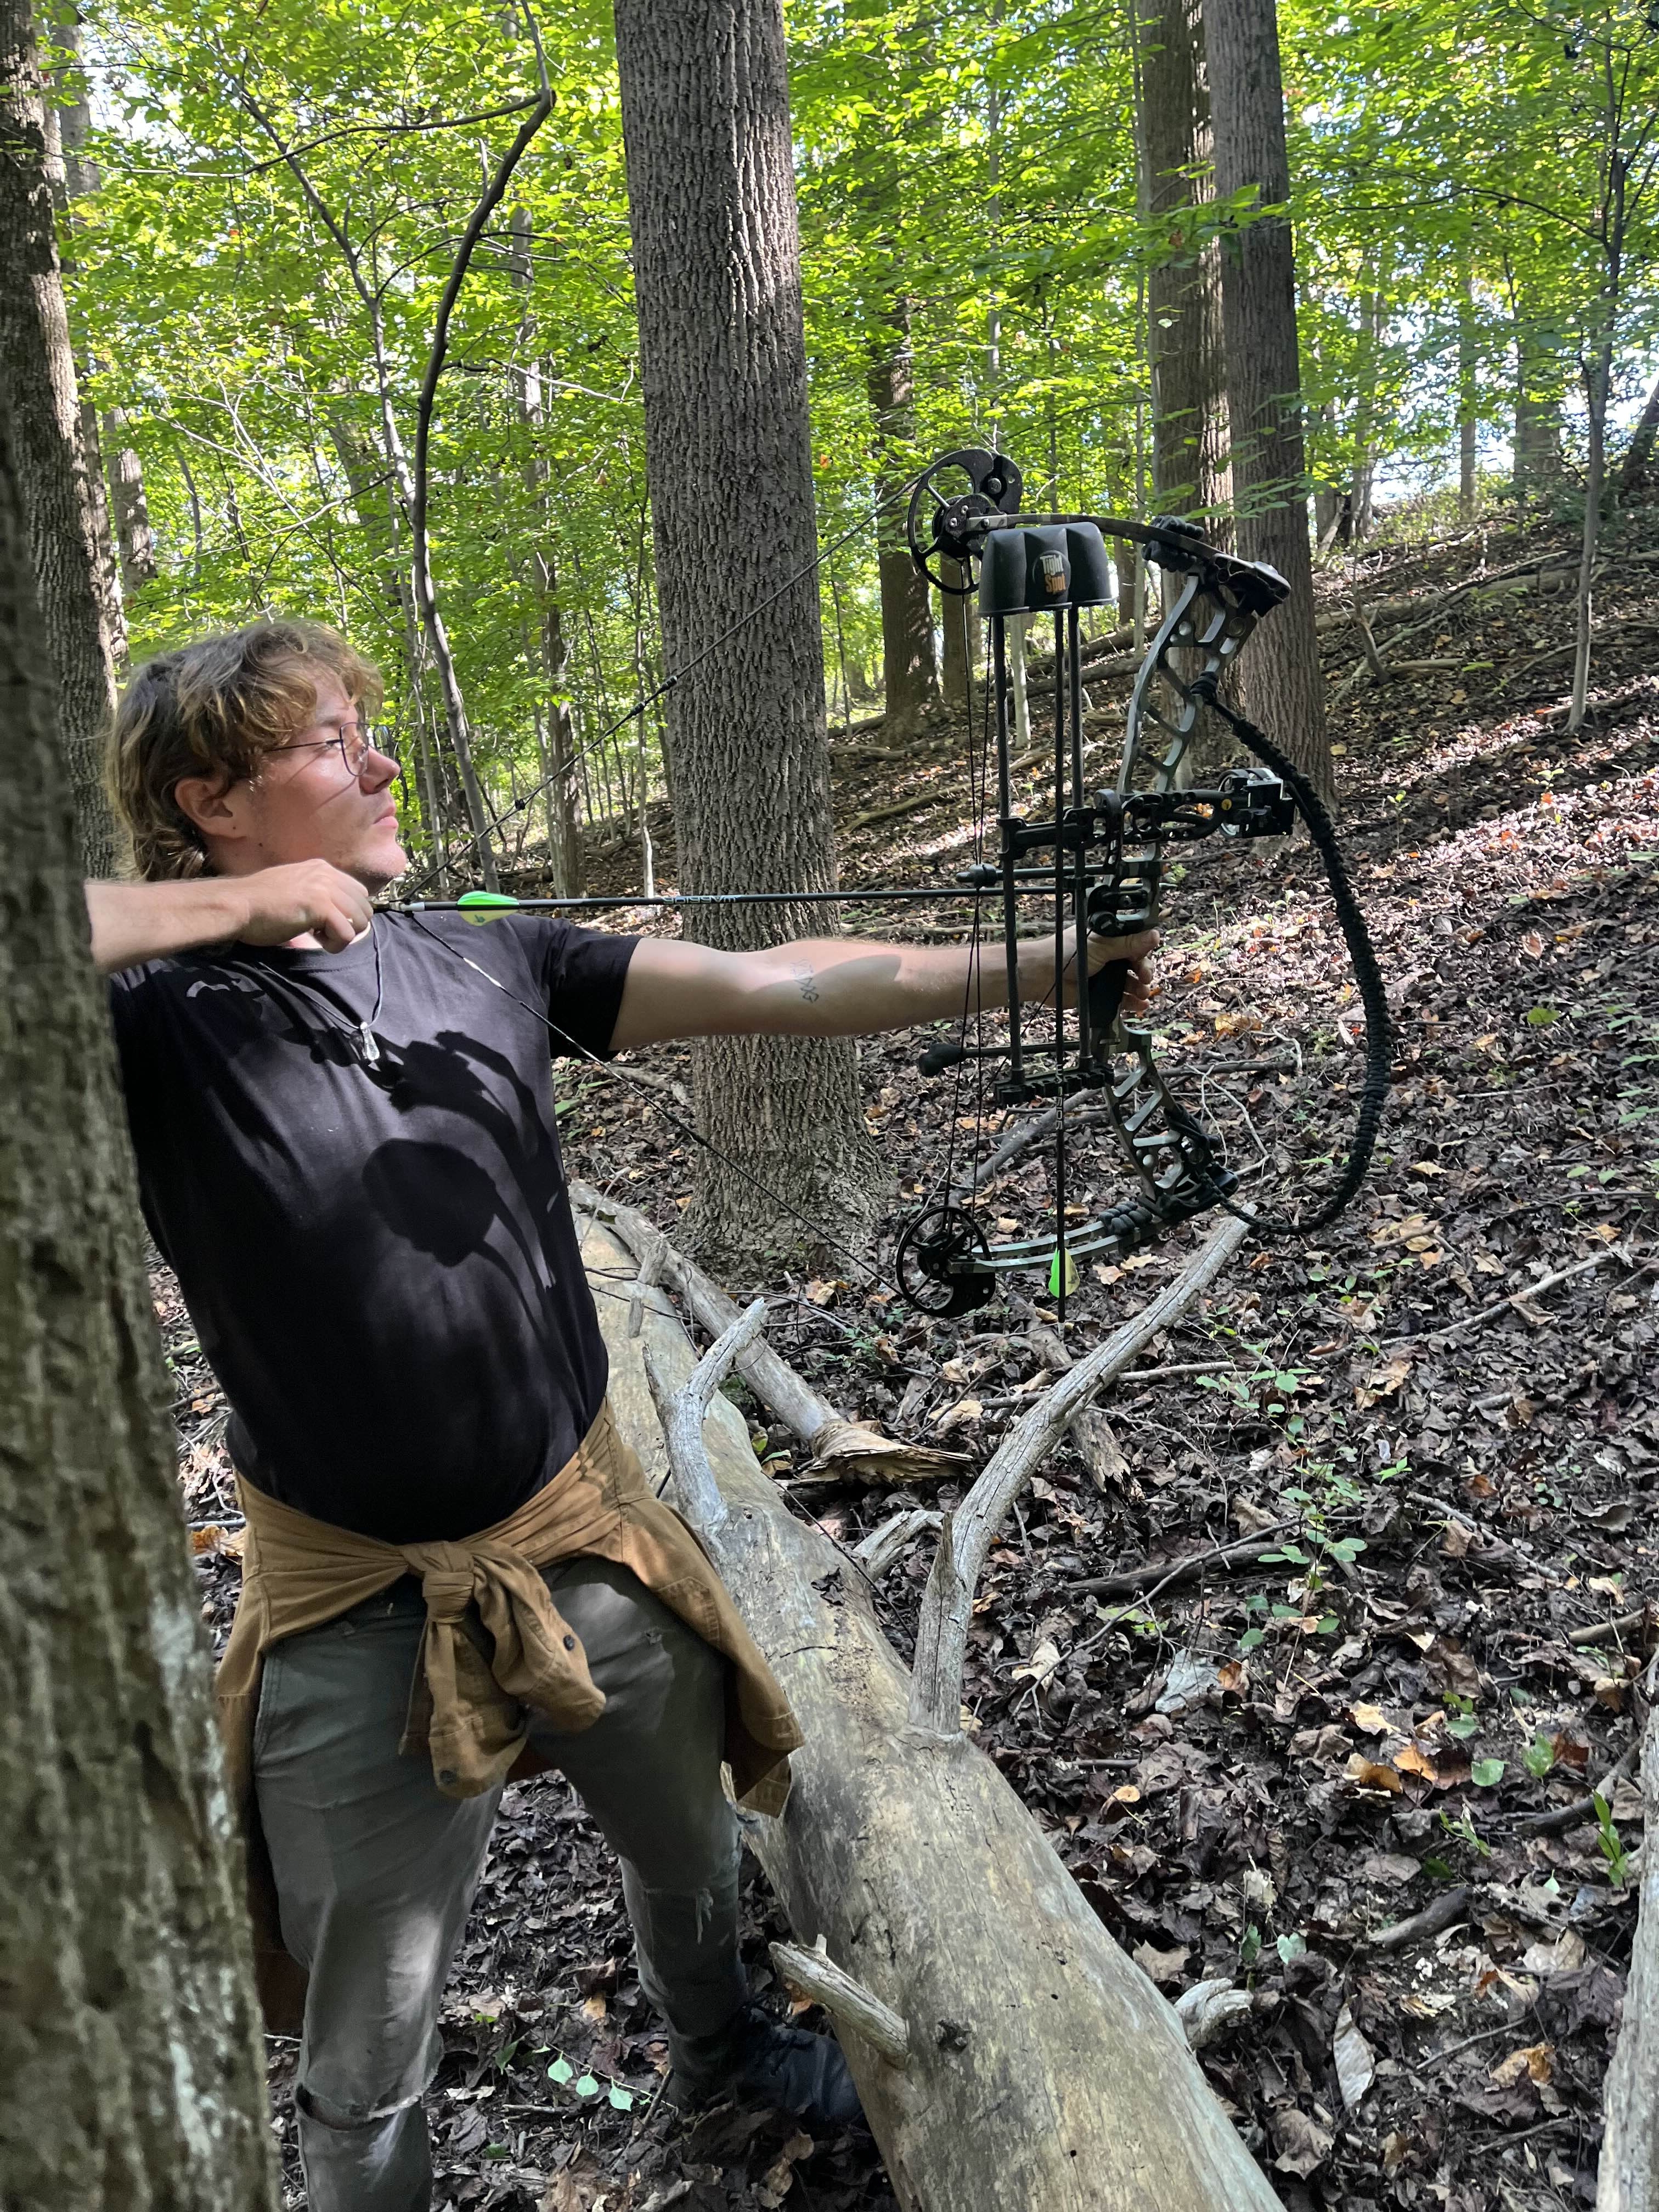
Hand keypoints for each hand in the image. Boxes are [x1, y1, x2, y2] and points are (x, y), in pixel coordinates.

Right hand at [229, 861, 374, 952]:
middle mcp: (327, 874)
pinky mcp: (320, 907)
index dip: (347, 913)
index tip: (324, 922)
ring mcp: (325, 889)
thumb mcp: (294, 888)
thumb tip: (336, 912)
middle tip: (323, 932)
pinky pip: (347, 933)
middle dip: (350, 926)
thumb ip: (316, 893)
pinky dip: (336, 944)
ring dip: (343, 936)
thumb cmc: (259, 903)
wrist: (237, 905)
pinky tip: (316, 940)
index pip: (358, 892)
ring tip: (319, 937)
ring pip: (361, 921)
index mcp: (322, 868)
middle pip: (365, 907)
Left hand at [1016, 926, 1158, 1016]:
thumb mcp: (1101, 945)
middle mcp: (1109, 956)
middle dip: (1144, 971)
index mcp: (1109, 939)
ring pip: (1131, 982)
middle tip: (1144, 977)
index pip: (1135, 944)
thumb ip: (1128, 943)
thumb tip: (1153, 935)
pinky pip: (1122, 998)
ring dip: (1140, 988)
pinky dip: (1132, 1002)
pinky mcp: (1101, 992)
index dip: (1144, 951)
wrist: (1044, 976)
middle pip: (1136, 964)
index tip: (1147, 957)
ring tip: (1142, 993)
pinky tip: (1139, 1004)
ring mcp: (1106, 975)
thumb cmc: (1065, 953)